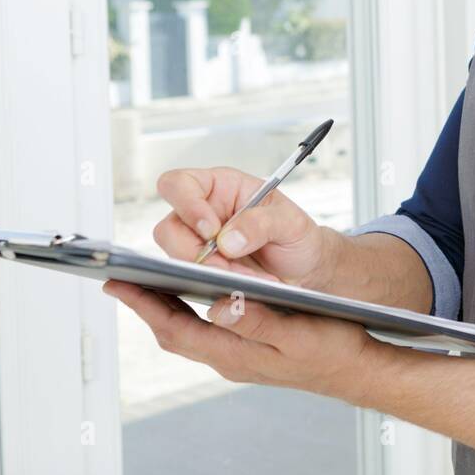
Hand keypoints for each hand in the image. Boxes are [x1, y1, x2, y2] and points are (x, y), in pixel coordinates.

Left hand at [101, 279, 389, 404]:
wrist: (356, 369)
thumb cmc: (332, 350)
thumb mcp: (297, 332)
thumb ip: (258, 321)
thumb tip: (221, 306)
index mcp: (236, 354)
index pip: (177, 329)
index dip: (145, 306)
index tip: (119, 284)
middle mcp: (230, 358)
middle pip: (174, 332)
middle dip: (145, 305)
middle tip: (120, 280)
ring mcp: (238, 356)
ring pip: (188, 332)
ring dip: (165, 308)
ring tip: (148, 282)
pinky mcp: (249, 350)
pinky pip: (206, 331)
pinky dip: (189, 312)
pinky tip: (192, 295)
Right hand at [151, 166, 342, 289]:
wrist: (306, 270)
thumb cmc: (298, 236)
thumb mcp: (291, 222)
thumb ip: (262, 223)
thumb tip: (227, 239)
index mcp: (221, 187)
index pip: (179, 184)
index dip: (187, 206)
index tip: (211, 230)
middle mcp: (203, 214)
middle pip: (169, 229)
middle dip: (195, 253)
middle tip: (226, 266)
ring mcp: (198, 245)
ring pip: (175, 259)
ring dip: (209, 273)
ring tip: (245, 279)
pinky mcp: (202, 272)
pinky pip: (191, 281)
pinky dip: (215, 287)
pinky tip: (241, 289)